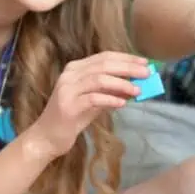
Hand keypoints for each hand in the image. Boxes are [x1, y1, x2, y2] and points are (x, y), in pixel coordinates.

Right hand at [29, 51, 149, 156]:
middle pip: (103, 65)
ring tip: (138, 90)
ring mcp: (67, 89)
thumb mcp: (96, 101)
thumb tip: (136, 84)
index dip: (125, 58)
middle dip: (128, 68)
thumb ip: (112, 91)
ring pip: (98, 79)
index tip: (144, 62)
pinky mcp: (67, 106)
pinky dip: (110, 99)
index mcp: (76, 68)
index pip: (104, 57)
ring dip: (121, 83)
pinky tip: (122, 103)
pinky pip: (93, 98)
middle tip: (147, 73)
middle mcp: (70, 74)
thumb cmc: (73, 117)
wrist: (48, 137)